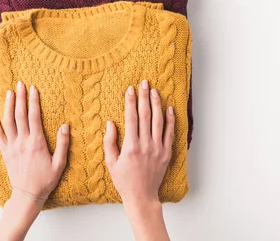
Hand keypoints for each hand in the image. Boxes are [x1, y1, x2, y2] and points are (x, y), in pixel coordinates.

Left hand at [0, 81, 69, 240]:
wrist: (28, 195)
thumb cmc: (45, 180)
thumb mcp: (59, 163)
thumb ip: (63, 144)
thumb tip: (65, 126)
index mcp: (36, 143)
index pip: (34, 117)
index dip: (33, 101)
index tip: (33, 89)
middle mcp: (22, 142)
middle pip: (19, 115)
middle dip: (19, 98)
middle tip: (20, 84)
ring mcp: (12, 146)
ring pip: (8, 122)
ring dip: (8, 106)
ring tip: (9, 92)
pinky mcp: (5, 152)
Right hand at [104, 79, 173, 240]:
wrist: (141, 196)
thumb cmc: (124, 180)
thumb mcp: (111, 162)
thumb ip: (110, 141)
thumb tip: (110, 123)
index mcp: (131, 146)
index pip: (131, 118)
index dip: (130, 102)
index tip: (130, 89)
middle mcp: (145, 145)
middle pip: (146, 115)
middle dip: (144, 97)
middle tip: (144, 83)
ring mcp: (158, 149)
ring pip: (158, 121)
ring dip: (156, 104)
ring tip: (154, 91)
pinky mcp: (166, 153)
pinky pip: (169, 133)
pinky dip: (170, 120)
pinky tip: (169, 108)